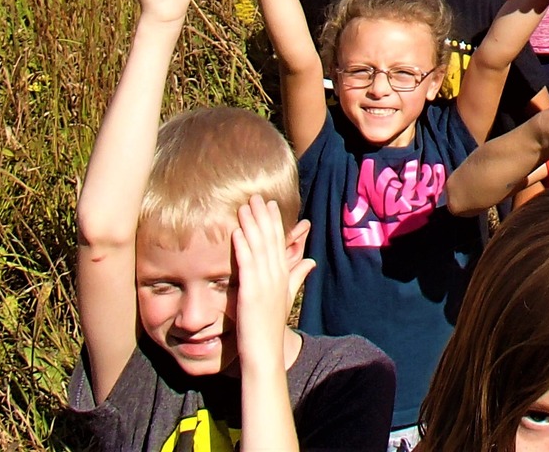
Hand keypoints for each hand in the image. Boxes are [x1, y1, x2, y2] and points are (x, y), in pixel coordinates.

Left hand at [232, 195, 313, 369]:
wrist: (265, 352)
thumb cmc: (272, 327)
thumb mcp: (286, 298)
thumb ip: (297, 277)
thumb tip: (311, 261)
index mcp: (284, 275)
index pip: (279, 242)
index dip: (274, 222)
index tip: (269, 204)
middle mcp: (276, 275)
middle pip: (270, 239)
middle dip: (262, 216)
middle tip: (256, 196)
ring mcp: (264, 282)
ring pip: (258, 247)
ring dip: (251, 225)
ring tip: (244, 207)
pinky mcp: (251, 292)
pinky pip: (246, 264)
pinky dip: (242, 246)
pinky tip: (237, 231)